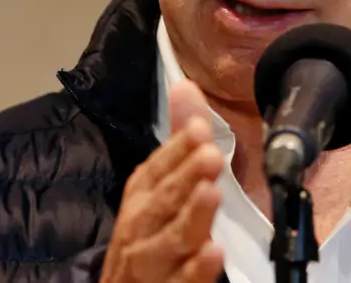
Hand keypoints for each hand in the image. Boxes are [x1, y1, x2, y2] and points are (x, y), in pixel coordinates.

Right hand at [99, 80, 225, 282]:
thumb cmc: (149, 240)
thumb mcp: (163, 191)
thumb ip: (179, 144)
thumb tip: (185, 86)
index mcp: (140, 199)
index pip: (155, 170)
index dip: (175, 150)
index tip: (201, 129)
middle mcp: (137, 229)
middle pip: (158, 203)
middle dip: (182, 179)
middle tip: (211, 155)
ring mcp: (146, 265)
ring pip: (163, 243)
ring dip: (187, 219)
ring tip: (211, 194)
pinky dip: (192, 271)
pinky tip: (213, 254)